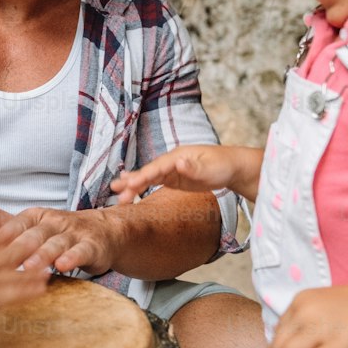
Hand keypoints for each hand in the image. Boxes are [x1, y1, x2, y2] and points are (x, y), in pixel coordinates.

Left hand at [0, 195, 120, 276]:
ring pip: (57, 243)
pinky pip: (82, 251)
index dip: (3, 236)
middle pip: (35, 235)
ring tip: (29, 266)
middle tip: (6, 260)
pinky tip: (63, 266)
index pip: (17, 225)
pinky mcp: (91, 246)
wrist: (104, 232)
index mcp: (36, 216)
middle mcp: (53, 222)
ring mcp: (73, 233)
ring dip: (44, 254)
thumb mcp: (29, 224)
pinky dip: (73, 258)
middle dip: (21, 247)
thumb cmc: (59, 232)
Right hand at [0, 224, 50, 323]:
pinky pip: (16, 295)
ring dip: (33, 268)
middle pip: (7, 254)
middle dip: (24, 246)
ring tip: (50, 263)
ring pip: (16, 272)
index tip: (14, 227)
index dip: (2, 236)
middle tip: (40, 237)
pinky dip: (29, 292)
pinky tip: (44, 289)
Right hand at [111, 144, 262, 203]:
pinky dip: (141, 186)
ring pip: (149, 177)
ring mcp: (171, 170)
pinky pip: (154, 182)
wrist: (232, 167)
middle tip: (115, 190)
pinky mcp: (174, 179)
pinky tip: (130, 188)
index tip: (130, 184)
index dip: (143, 176)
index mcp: (178, 156)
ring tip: (116, 191)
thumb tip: (179, 163)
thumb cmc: (223, 165)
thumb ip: (194, 167)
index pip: (157, 168)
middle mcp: (171, 161)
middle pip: (149, 172)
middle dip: (132, 180)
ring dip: (133, 184)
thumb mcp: (210, 168)